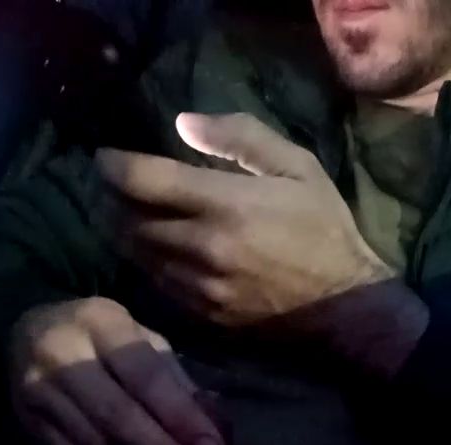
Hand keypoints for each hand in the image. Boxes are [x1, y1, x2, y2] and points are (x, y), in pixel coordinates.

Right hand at [9, 297, 223, 444]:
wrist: (28, 334)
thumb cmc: (102, 339)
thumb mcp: (141, 340)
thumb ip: (176, 380)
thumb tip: (213, 427)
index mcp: (101, 322)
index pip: (146, 376)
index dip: (180, 416)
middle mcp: (63, 353)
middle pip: (118, 416)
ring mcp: (39, 390)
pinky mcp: (27, 421)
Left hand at [96, 113, 428, 374]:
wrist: (345, 308)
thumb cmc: (324, 230)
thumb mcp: (298, 168)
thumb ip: (240, 138)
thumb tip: (183, 124)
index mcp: (224, 204)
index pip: (142, 180)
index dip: (113, 165)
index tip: (106, 158)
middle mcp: (202, 247)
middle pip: (129, 220)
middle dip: (114, 200)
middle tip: (116, 188)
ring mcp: (200, 286)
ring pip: (139, 255)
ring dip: (127, 233)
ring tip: (130, 216)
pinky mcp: (204, 315)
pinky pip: (160, 284)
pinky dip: (151, 264)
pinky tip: (161, 251)